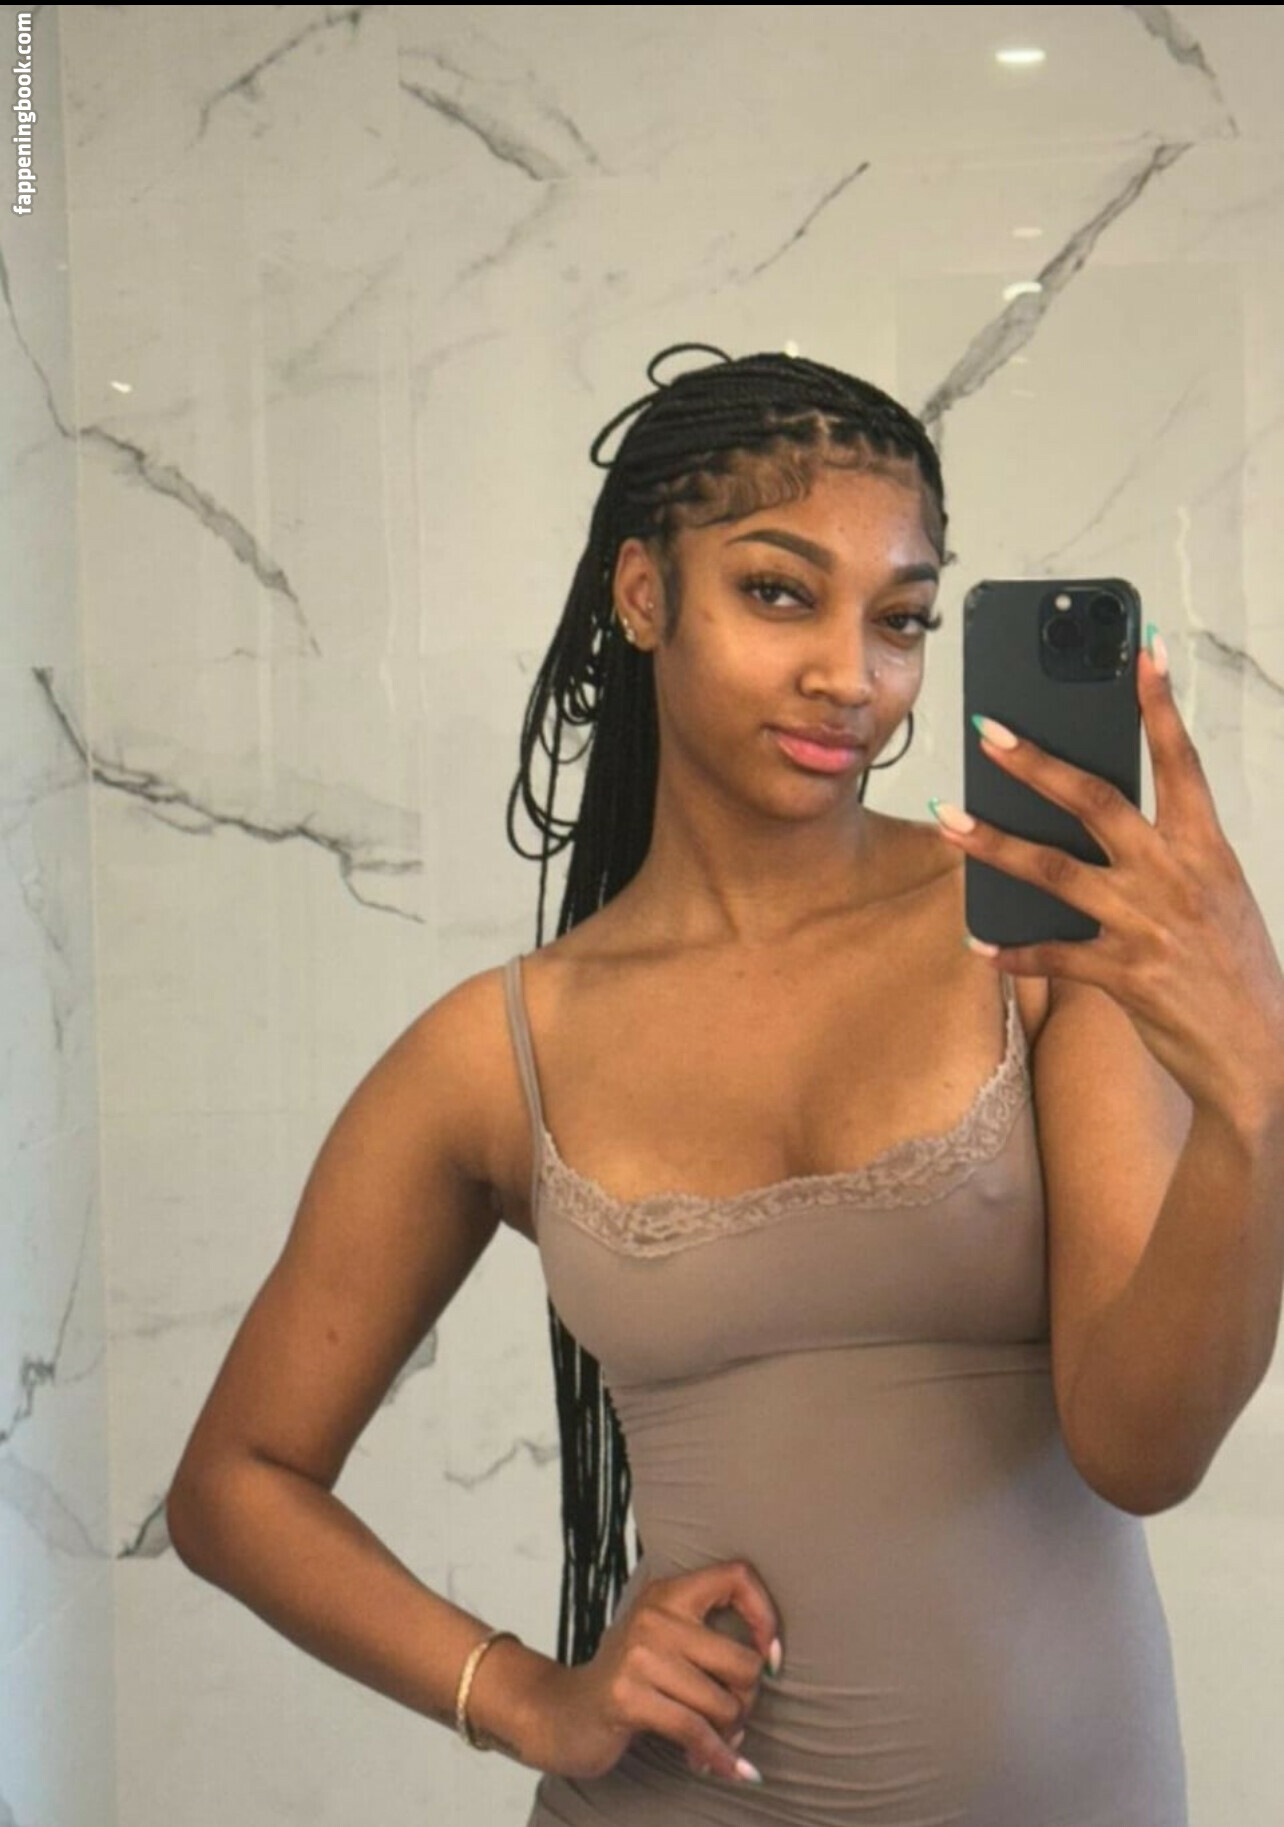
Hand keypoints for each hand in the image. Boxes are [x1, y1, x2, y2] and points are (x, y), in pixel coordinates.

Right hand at [525, 1560, 779, 1786]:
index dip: (765, 1616)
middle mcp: (654, 1615)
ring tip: (717, 1740)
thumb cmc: (631, 1682)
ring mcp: (639, 1654)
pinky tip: (725, 1769)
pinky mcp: (627, 1695)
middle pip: (743, 1660)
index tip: (771, 1657)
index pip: (736, 1576)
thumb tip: (771, 1663)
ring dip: (729, 1733)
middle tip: (733, 1717)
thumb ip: (709, 1640)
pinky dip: (716, 1756)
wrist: (565, 1713)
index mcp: (668, 1593)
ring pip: (724, 1703)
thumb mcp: (666, 1642)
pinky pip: (694, 1730)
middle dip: (748, 1701)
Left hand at [932, 630, 1283, 1122]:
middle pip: (1095, 802)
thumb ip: (1166, 855)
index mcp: (1206, 849)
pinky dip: (1012, 952)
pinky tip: (979, 945)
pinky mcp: (1125, 976)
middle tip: (989, 729)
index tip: (1142, 651)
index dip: (1160, 705)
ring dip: (994, 844)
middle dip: (1035, 763)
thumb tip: (1097, 818)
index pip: (1181, 762)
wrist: (1261, 1055)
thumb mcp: (1215, 896)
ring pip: (1054, 872)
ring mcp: (1147, 926)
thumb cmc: (1231, 969)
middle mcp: (1175, 878)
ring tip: (949, 819)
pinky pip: (1053, 958)